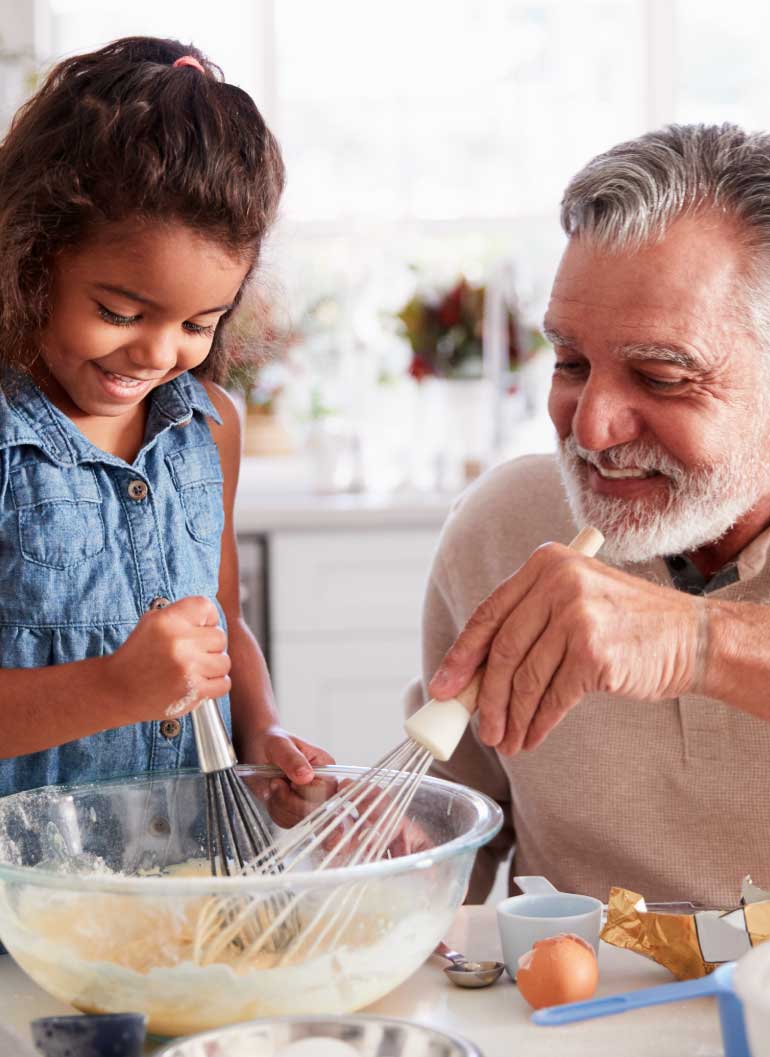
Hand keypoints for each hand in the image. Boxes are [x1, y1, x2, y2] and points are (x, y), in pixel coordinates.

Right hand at [106, 596, 230, 723]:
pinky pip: (224, 684)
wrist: (117, 690)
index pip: (206, 606)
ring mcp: (187, 667)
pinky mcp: (193, 691)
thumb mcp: (151, 622)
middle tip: (194, 653)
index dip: (209, 618)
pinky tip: (198, 682)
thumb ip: (181, 614)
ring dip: (213, 667)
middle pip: (220, 636)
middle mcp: (179, 641)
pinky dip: (214, 685)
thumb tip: (211, 616)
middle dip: (210, 646)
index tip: (202, 627)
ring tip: (195, 669)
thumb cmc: (137, 656)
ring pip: (224, 661)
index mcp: (168, 620)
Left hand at [243, 727, 336, 829]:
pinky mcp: (297, 810)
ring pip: (299, 819)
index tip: (283, 780)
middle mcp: (322, 785)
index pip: (324, 791)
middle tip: (274, 782)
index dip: (301, 791)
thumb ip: (292, 759)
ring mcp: (310, 800)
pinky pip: (289, 822)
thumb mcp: (279, 745)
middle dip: (287, 800)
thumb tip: (306, 776)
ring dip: (279, 806)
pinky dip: (276, 812)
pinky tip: (272, 796)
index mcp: (325, 767)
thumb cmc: (271, 742)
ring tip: (272, 786)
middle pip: (314, 809)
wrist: (258, 748)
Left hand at [427, 542, 700, 754]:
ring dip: (511, 718)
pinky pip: (553, 697)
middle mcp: (559, 582)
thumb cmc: (627, 626)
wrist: (692, 637)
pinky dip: (538, 723)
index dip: (462, 655)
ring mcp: (578, 616)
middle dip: (486, 697)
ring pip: (526, 679)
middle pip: (503, 650)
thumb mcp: (575, 602)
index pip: (489, 613)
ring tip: (506, 741)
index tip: (444, 687)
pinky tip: (531, 737)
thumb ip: (530, 624)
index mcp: (546, 563)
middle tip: (480, 729)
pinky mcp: (595, 653)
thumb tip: (474, 677)